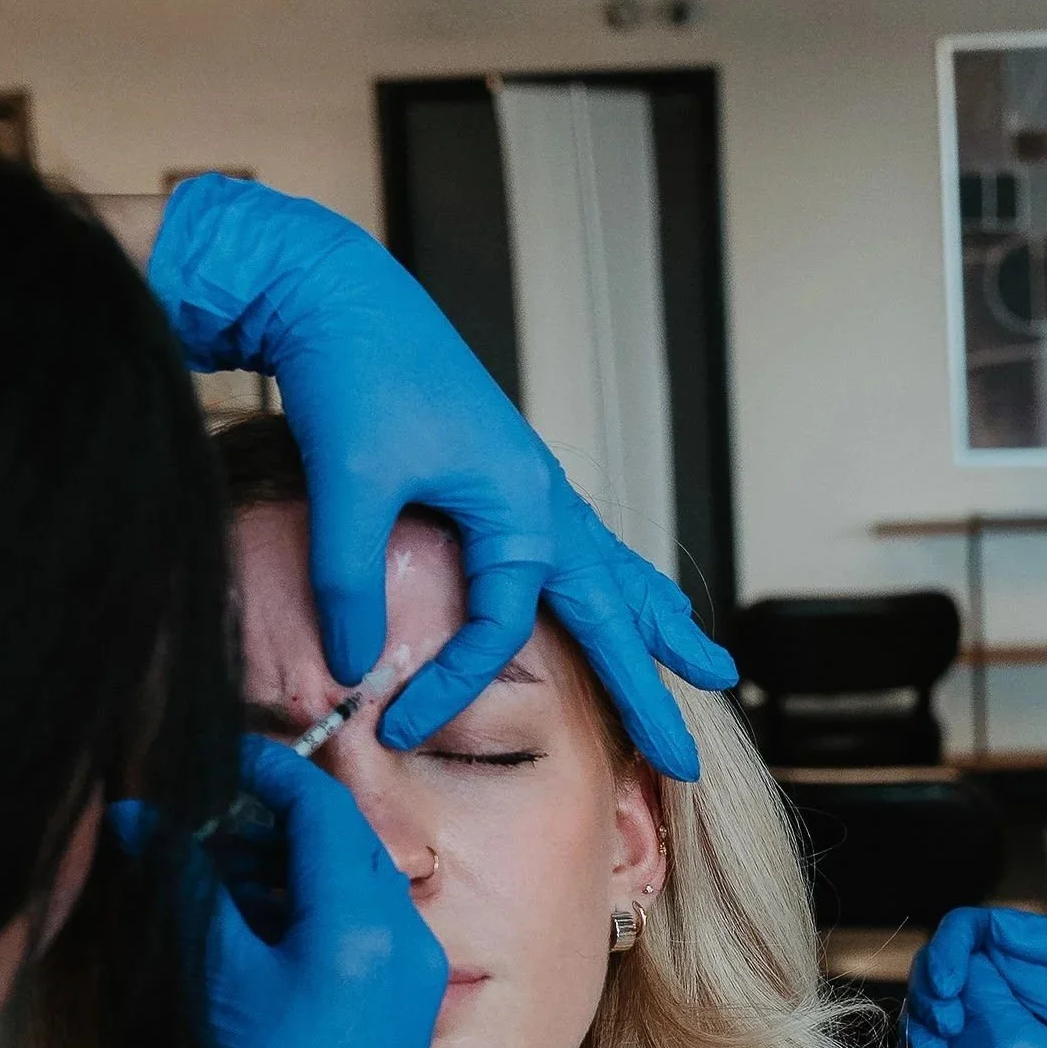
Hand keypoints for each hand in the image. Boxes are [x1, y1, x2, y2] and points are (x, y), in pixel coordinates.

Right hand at [116, 740, 447, 1047]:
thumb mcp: (208, 982)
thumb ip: (182, 885)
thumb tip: (142, 815)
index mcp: (366, 921)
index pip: (319, 801)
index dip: (258, 767)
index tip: (205, 756)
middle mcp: (406, 938)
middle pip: (339, 836)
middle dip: (264, 818)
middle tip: (193, 819)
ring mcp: (414, 976)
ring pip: (347, 882)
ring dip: (279, 866)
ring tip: (206, 876)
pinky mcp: (403, 1011)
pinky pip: (358, 928)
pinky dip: (302, 911)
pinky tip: (244, 930)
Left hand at [148, 177, 736, 775]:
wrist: (338, 290)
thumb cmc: (351, 372)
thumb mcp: (349, 481)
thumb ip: (351, 580)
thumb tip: (356, 669)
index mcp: (519, 502)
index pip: (502, 626)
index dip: (454, 681)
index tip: (399, 722)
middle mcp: (542, 497)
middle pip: (613, 610)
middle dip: (652, 685)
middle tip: (688, 756)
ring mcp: (531, 484)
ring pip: (613, 571)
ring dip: (656, 626)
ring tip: (708, 669)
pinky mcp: (505, 472)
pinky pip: (581, 544)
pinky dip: (614, 579)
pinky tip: (621, 591)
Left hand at [922, 948, 1046, 1047]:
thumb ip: (1032, 980)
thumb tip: (986, 955)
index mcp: (1003, 1040)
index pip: (960, 968)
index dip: (973, 956)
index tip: (992, 961)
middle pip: (933, 1006)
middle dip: (951, 989)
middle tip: (987, 995)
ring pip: (931, 1046)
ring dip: (951, 1031)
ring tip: (992, 1038)